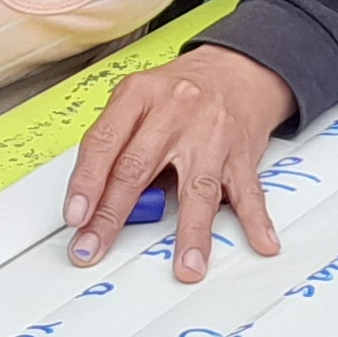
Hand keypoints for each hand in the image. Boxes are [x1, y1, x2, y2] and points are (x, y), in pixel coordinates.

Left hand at [64, 44, 299, 282]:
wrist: (237, 69)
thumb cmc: (178, 92)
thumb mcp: (138, 99)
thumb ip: (119, 142)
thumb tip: (100, 200)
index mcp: (139, 95)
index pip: (104, 142)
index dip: (86, 182)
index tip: (75, 217)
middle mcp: (174, 113)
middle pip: (137, 169)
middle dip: (112, 216)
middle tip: (93, 248)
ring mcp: (211, 135)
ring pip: (198, 188)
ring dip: (192, 232)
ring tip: (187, 266)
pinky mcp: (241, 153)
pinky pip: (248, 190)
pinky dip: (255, 220)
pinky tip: (261, 241)